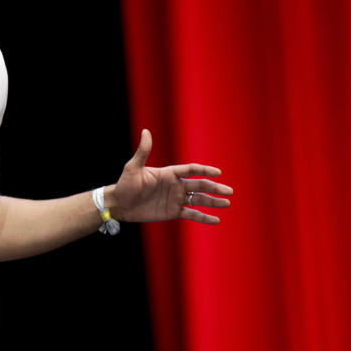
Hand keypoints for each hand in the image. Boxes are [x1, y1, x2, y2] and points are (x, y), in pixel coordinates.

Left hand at [109, 129, 232, 224]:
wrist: (120, 204)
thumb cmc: (125, 184)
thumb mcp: (133, 168)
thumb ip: (143, 152)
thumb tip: (146, 131)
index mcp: (168, 173)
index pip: (190, 170)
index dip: (204, 170)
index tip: (218, 172)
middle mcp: (175, 185)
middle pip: (199, 185)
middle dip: (214, 188)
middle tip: (230, 191)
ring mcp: (176, 199)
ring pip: (199, 200)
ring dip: (213, 201)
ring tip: (227, 203)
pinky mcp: (173, 212)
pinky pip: (192, 214)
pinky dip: (204, 217)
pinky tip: (216, 220)